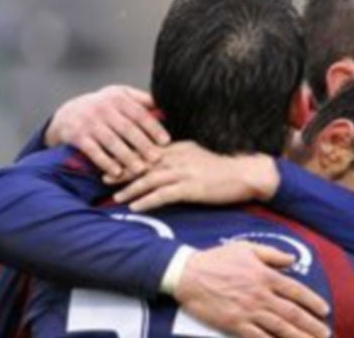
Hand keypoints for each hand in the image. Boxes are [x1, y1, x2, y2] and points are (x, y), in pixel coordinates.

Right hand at [44, 85, 170, 177]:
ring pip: (111, 141)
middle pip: (127, 128)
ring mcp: (89, 122)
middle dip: (143, 144)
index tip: (166, 141)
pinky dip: (105, 162)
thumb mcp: (119, 95)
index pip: (139, 113)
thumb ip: (140, 99)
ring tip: (140, 169)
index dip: (153, 127)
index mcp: (117, 98)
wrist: (67, 113)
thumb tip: (166, 104)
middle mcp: (103, 108)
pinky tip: (117, 173)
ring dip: (126, 156)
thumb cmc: (102, 106)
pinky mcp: (77, 136)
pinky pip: (93, 151)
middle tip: (157, 158)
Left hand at [112, 141, 279, 210]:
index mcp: (181, 147)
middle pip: (144, 164)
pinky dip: (147, 200)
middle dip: (123, 172)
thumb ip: (185, 157)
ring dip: (131, 188)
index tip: (114, 163)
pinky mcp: (192, 186)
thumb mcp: (202, 156)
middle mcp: (180, 157)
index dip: (130, 159)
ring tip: (116, 196)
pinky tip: (136, 207)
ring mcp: (185, 171)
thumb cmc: (228, 168)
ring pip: (150, 179)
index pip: (149, 152)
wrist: (248, 173)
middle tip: (105, 179)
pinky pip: (163, 194)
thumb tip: (169, 163)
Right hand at [176, 242, 329, 337]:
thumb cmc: (216, 259)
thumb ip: (272, 254)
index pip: (296, 291)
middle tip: (325, 333)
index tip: (324, 310)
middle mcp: (260, 295)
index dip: (312, 302)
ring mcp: (248, 311)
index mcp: (265, 275)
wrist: (188, 274)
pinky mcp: (235, 324)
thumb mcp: (246, 248)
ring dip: (298, 337)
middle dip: (311, 325)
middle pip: (292, 313)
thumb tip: (291, 260)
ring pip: (280, 328)